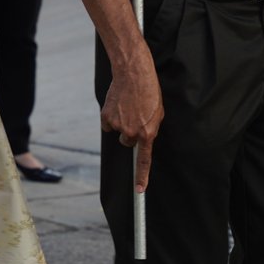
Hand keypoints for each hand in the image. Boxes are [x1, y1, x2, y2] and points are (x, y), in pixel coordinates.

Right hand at [100, 61, 163, 191]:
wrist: (133, 73)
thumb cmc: (149, 91)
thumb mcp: (157, 113)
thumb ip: (151, 129)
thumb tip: (144, 138)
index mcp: (148, 133)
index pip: (144, 160)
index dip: (142, 176)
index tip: (139, 190)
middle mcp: (132, 132)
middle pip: (128, 142)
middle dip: (130, 133)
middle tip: (134, 116)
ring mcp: (118, 125)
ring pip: (118, 132)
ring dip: (121, 122)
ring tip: (127, 106)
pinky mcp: (106, 117)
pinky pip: (108, 124)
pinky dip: (111, 116)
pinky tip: (117, 105)